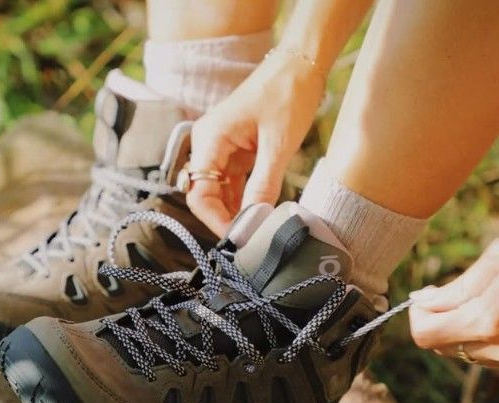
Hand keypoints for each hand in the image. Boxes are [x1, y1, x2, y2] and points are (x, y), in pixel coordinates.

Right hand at [187, 50, 325, 235]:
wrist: (300, 65)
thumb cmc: (287, 93)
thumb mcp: (279, 145)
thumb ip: (263, 185)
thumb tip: (255, 222)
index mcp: (210, 138)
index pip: (199, 192)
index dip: (215, 219)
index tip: (239, 238)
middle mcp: (208, 143)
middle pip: (204, 194)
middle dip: (223, 218)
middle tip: (250, 240)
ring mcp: (221, 147)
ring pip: (218, 191)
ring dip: (234, 211)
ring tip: (257, 231)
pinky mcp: (236, 150)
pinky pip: (232, 182)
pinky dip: (243, 199)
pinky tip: (258, 214)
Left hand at [408, 207, 498, 370]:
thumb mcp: (493, 260)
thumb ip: (453, 289)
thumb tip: (420, 302)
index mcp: (490, 320)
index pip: (425, 336)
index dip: (416, 315)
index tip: (426, 296)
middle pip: (445, 347)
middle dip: (440, 321)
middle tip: (453, 292)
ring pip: (469, 354)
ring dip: (466, 331)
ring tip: (488, 298)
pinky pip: (496, 357)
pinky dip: (490, 338)